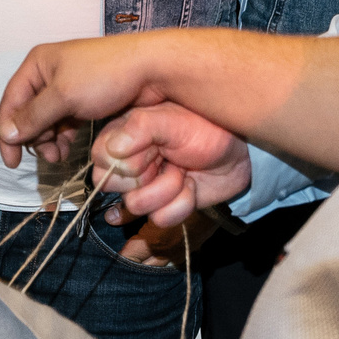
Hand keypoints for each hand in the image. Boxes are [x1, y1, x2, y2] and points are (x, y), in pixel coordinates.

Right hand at [0, 34, 180, 167]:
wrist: (153, 70)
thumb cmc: (105, 75)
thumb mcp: (64, 96)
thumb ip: (33, 117)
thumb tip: (6, 134)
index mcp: (38, 64)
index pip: (11, 101)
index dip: (7, 132)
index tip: (12, 162)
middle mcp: (49, 74)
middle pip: (28, 113)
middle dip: (34, 138)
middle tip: (49, 157)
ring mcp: (68, 87)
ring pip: (47, 120)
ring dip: (48, 140)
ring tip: (59, 156)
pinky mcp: (85, 100)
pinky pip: (64, 121)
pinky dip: (63, 136)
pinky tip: (68, 149)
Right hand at [92, 103, 250, 226]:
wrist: (238, 151)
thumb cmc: (203, 126)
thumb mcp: (171, 119)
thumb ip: (139, 128)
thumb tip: (113, 150)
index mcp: (121, 136)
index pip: (100, 160)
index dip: (124, 161)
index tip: (149, 148)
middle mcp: (128, 163)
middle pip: (113, 186)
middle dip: (146, 176)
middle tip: (167, 159)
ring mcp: (145, 187)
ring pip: (137, 205)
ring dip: (168, 189)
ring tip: (182, 171)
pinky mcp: (164, 207)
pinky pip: (160, 219)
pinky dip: (181, 204)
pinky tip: (191, 186)